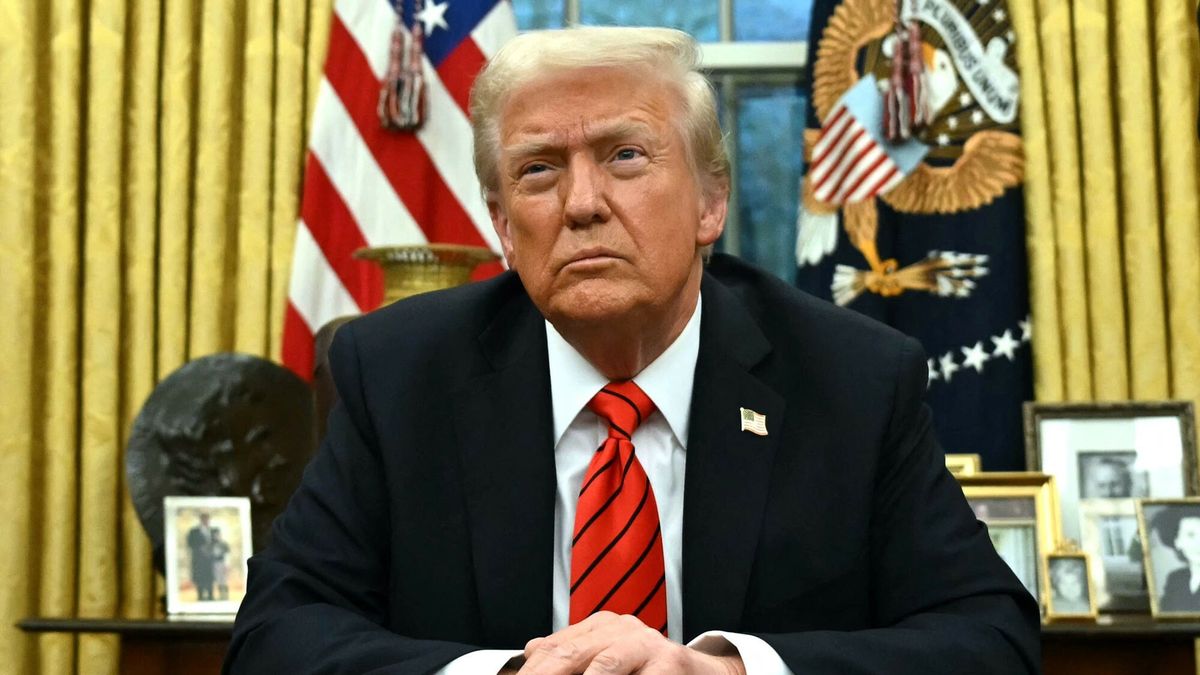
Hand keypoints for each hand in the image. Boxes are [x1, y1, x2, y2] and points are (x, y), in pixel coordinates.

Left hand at [515, 612, 744, 674]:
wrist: (706, 674)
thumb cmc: (652, 671)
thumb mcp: (609, 660)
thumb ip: (574, 653)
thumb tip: (532, 649)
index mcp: (601, 628)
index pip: (553, 648)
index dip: (531, 671)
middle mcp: (621, 629)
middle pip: (569, 654)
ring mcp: (646, 644)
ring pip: (602, 667)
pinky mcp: (669, 662)